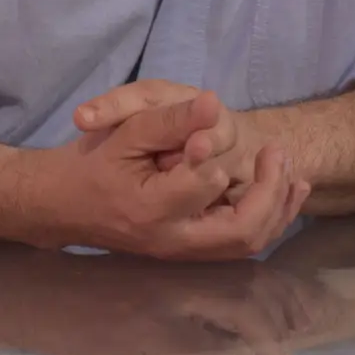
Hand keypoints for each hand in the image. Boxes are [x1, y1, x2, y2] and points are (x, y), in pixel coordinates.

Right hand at [41, 91, 307, 259]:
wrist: (64, 205)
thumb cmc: (91, 162)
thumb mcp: (124, 130)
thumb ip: (170, 120)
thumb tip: (213, 103)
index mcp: (152, 209)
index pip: (206, 182)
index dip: (217, 150)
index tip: (214, 123)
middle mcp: (173, 240)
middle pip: (243, 231)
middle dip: (271, 192)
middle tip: (275, 152)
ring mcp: (183, 251)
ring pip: (248, 244)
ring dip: (278, 209)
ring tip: (290, 169)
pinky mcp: (190, 250)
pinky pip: (239, 244)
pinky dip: (267, 218)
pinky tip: (283, 190)